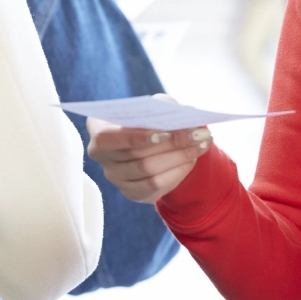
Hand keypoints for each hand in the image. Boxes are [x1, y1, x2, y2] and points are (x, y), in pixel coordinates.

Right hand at [87, 107, 212, 204]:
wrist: (154, 145)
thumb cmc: (152, 120)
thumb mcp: (155, 107)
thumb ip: (166, 107)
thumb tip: (186, 115)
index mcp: (98, 128)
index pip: (107, 137)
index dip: (134, 137)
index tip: (164, 132)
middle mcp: (101, 156)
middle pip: (136, 155)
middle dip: (172, 144)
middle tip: (200, 134)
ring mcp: (115, 177)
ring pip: (149, 172)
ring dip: (180, 157)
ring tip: (202, 144)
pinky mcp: (131, 192)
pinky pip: (156, 186)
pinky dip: (178, 171)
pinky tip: (192, 159)